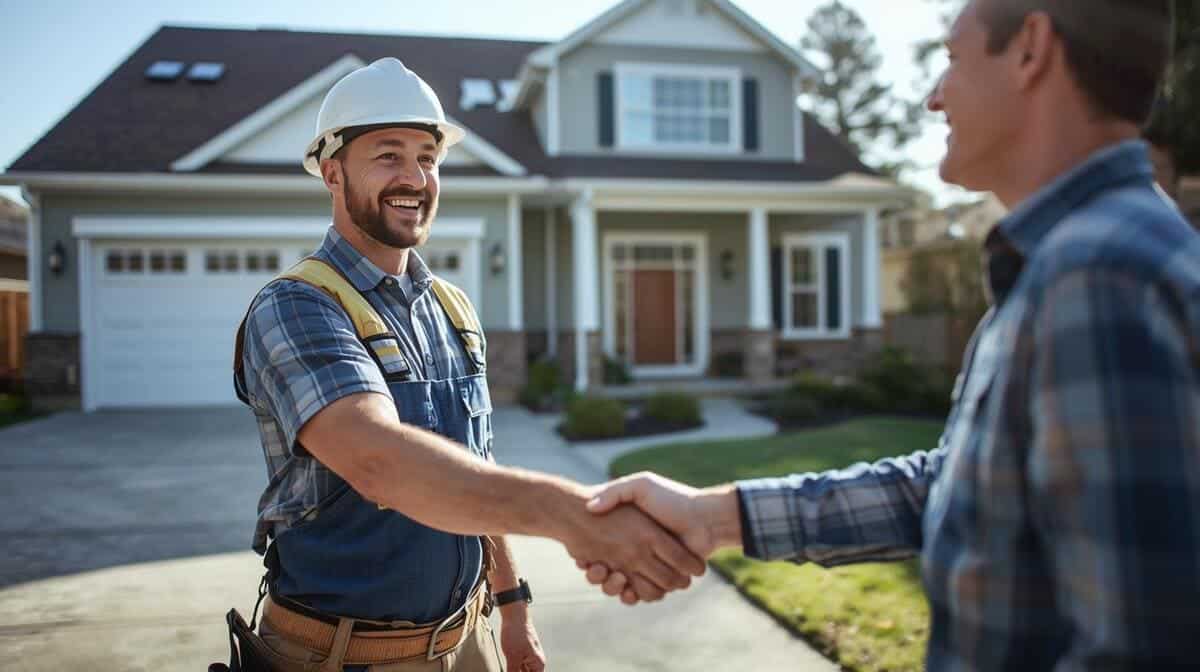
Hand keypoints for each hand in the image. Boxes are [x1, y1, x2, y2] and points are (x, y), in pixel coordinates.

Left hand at [498, 605, 545, 671]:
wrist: (514, 615)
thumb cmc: (516, 633)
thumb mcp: (513, 657)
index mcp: (538, 664)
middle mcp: (535, 662)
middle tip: (509, 669)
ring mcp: (528, 657)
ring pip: (522, 671)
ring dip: (514, 671)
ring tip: (508, 667)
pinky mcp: (521, 653)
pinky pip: (517, 666)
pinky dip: (512, 669)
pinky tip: (506, 668)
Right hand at [582, 472, 740, 602]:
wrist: (704, 518)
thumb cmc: (671, 499)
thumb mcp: (640, 486)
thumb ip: (614, 492)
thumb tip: (590, 507)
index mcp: (626, 531)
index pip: (596, 548)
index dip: (585, 555)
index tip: (580, 556)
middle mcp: (633, 550)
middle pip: (603, 570)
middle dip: (595, 574)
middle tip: (595, 568)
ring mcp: (646, 567)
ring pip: (618, 585)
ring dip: (611, 586)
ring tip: (612, 575)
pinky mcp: (659, 580)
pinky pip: (640, 594)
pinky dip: (631, 595)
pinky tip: (626, 588)